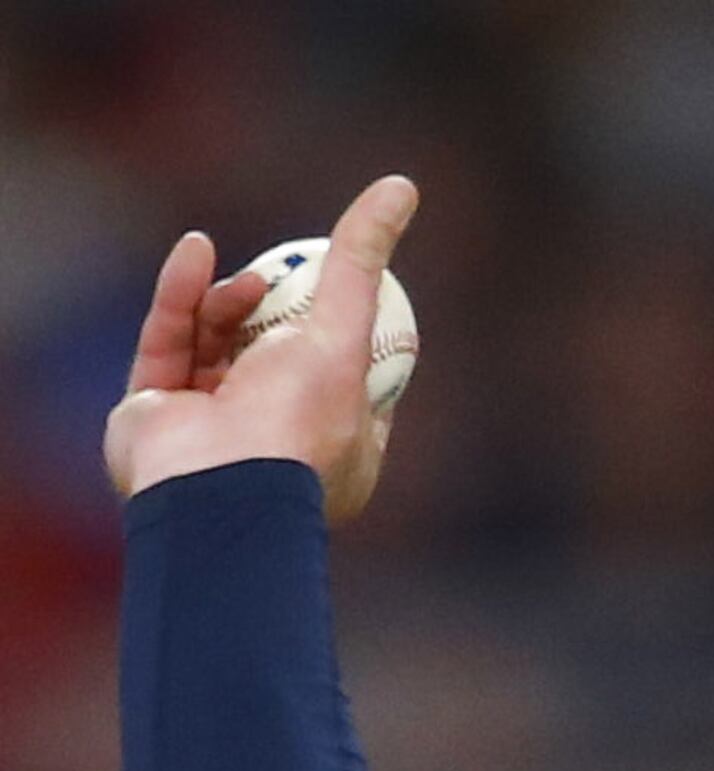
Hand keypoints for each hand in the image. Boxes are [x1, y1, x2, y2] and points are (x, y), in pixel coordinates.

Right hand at [101, 176, 418, 524]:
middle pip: (272, 357)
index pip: (344, 380)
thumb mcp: (343, 332)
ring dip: (227, 302)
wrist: (214, 484)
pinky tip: (194, 249)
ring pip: (217, 346)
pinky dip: (180, 294)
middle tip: (282, 276)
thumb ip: (362, 262)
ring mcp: (212, 428)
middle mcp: (274, 443)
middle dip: (274, 313)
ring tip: (248, 279)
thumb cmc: (294, 421)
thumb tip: (401, 187)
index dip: (341, 330)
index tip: (340, 286)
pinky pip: (168, 342)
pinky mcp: (154, 412)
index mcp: (336, 450)